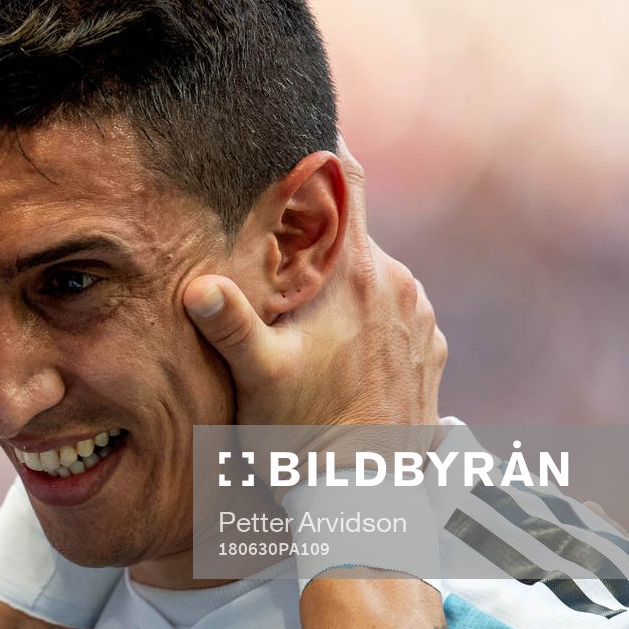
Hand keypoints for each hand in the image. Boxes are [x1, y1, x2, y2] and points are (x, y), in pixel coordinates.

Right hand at [184, 142, 444, 428]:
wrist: (371, 499)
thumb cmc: (305, 437)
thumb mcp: (257, 379)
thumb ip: (230, 325)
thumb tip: (198, 285)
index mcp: (355, 272)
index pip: (345, 180)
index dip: (320, 150)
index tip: (295, 130)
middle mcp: (398, 282)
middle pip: (349, 232)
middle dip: (311, 237)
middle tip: (266, 255)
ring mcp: (420, 316)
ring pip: (370, 274)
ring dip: (338, 283)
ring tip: (298, 317)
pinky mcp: (431, 348)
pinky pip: (393, 312)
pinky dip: (365, 318)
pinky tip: (334, 352)